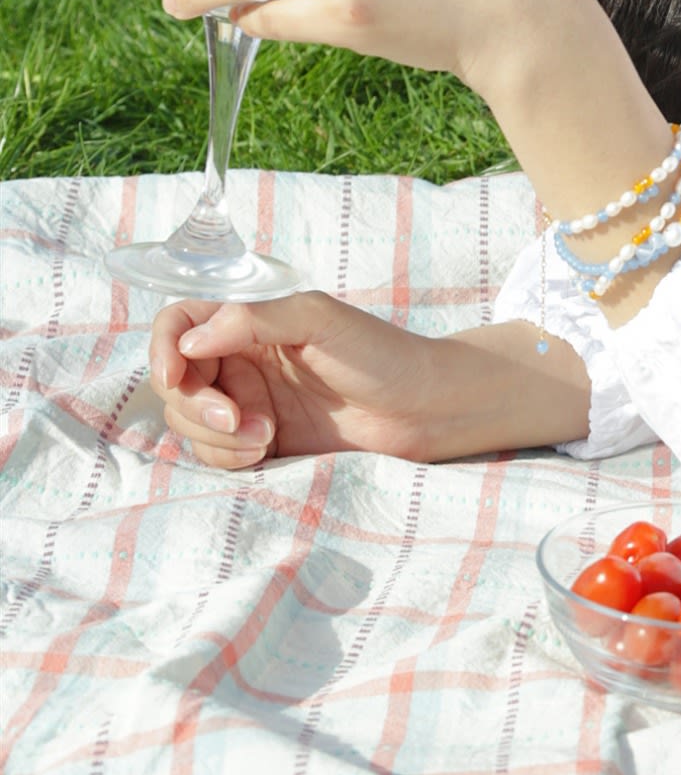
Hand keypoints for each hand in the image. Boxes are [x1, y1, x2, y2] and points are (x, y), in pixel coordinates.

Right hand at [149, 292, 437, 467]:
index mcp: (250, 320)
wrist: (422, 409)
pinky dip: (227, 456)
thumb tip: (191, 340)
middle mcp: (241, 359)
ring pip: (189, 421)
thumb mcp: (321, 319)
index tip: (173, 376)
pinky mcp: (259, 443)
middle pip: (176, 380)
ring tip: (267, 436)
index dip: (163, 349)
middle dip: (194, 404)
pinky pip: (215, 453)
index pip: (179, 325)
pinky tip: (266, 451)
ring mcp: (248, 402)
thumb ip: (255, 317)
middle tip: (234, 419)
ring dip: (215, 435)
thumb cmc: (380, 354)